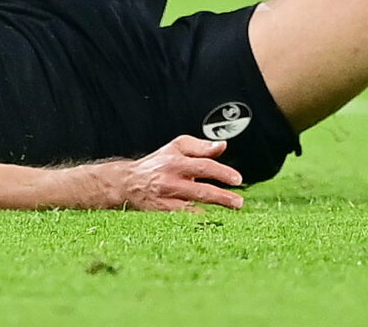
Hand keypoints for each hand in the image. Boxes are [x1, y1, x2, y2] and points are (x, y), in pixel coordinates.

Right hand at [105, 136, 244, 210]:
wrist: (128, 182)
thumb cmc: (157, 164)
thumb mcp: (176, 147)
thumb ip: (201, 147)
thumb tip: (222, 146)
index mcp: (175, 161)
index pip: (203, 166)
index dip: (222, 172)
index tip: (237, 180)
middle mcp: (170, 181)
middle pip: (200, 191)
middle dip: (222, 198)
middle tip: (238, 203)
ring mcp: (165, 200)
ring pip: (193, 209)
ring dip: (213, 212)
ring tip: (231, 213)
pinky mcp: (161, 214)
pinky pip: (183, 220)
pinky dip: (197, 221)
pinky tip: (211, 222)